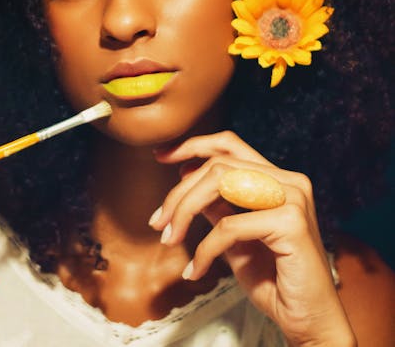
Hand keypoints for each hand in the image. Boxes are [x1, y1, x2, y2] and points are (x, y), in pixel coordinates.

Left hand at [151, 132, 355, 346]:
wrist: (309, 322)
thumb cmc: (274, 282)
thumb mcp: (235, 238)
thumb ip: (217, 206)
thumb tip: (186, 177)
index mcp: (278, 178)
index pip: (230, 145)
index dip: (193, 146)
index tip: (161, 155)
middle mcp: (289, 180)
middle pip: (218, 165)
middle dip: (180, 192)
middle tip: (159, 222)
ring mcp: (292, 197)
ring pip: (220, 183)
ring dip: (185, 211)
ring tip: (170, 238)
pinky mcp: (290, 222)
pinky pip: (229, 225)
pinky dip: (204, 248)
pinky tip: (195, 270)